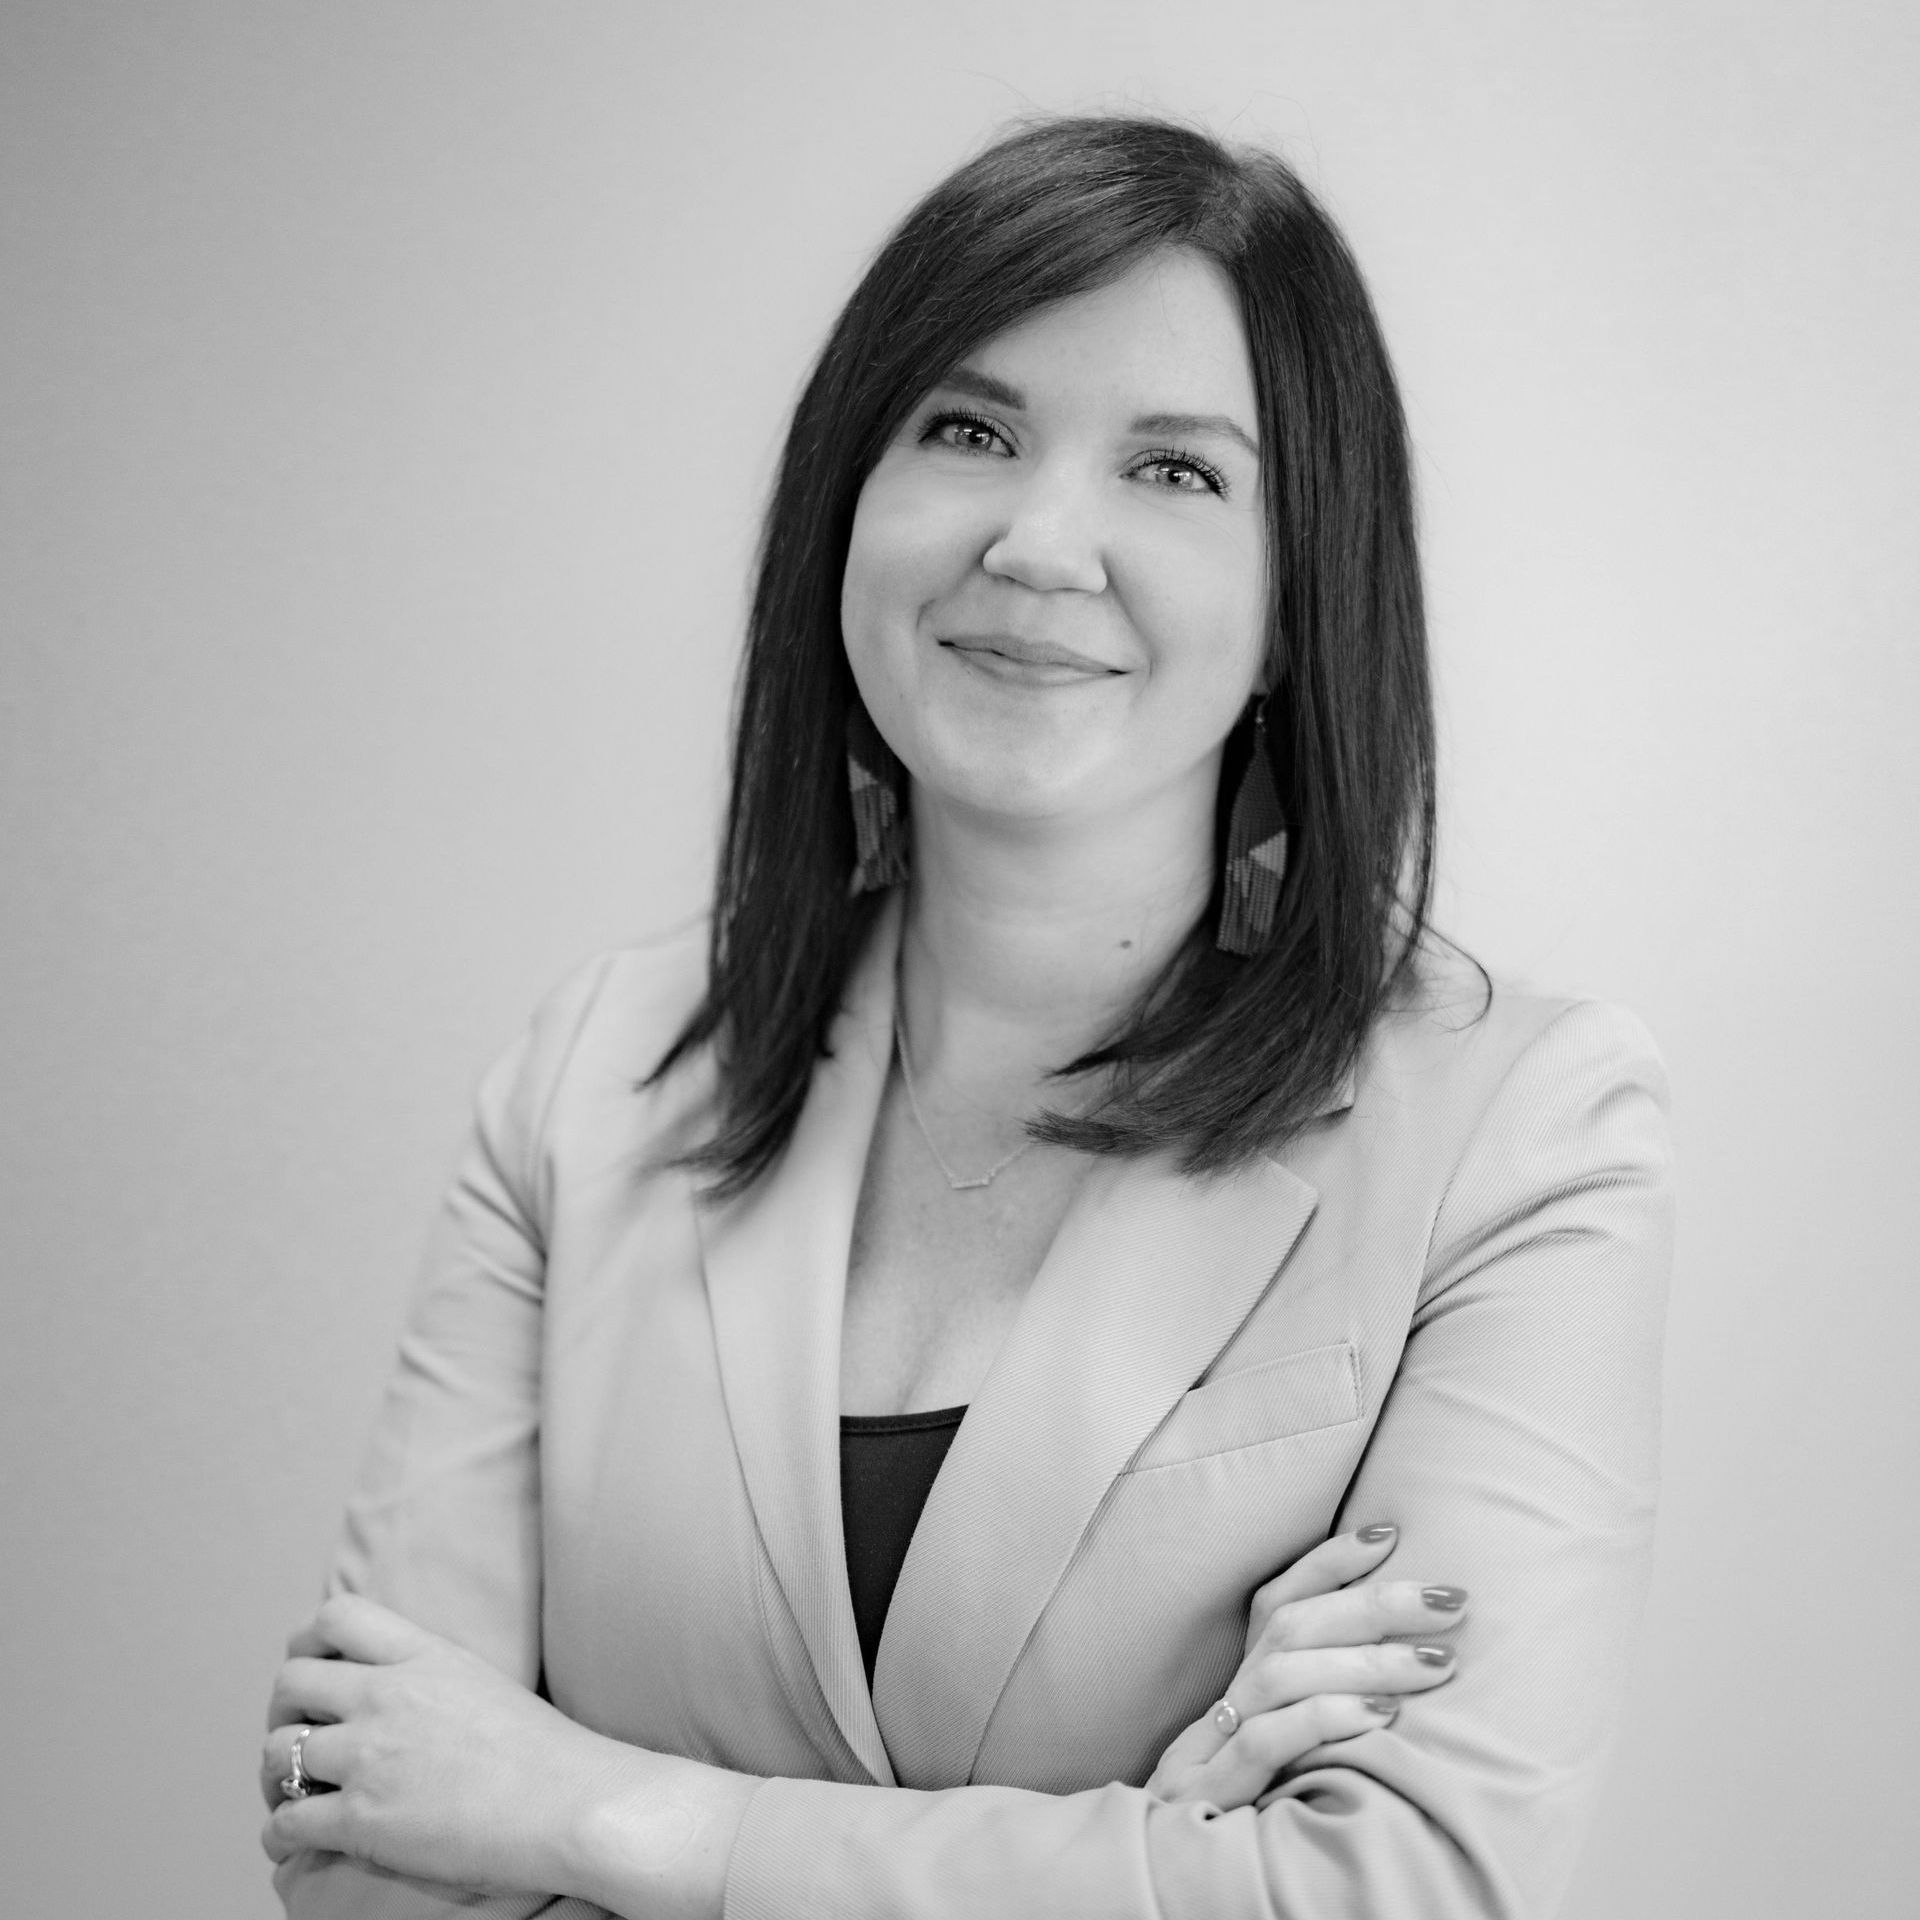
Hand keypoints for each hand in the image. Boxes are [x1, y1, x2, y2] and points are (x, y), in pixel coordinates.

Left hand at [259, 1593, 637, 1894]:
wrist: (571, 1804)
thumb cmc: (546, 1753)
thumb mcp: (484, 1684)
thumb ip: (432, 1679)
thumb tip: (401, 1695)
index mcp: (424, 1655)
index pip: (337, 1616)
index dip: (307, 1642)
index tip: (312, 1670)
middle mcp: (388, 1695)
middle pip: (291, 1681)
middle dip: (282, 1711)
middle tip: (297, 1737)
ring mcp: (370, 1756)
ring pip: (277, 1752)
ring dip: (275, 1776)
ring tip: (293, 1793)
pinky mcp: (362, 1819)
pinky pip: (285, 1821)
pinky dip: (280, 1832)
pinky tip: (294, 1839)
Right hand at [1145, 1525, 1465, 1810]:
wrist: (1167, 1890)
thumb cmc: (1245, 1828)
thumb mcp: (1281, 1767)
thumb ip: (1318, 1715)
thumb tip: (1406, 1664)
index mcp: (1235, 1692)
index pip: (1275, 1602)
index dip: (1328, 1562)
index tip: (1390, 1534)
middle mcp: (1219, 1708)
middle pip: (1288, 1627)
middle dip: (1374, 1603)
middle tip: (1450, 1600)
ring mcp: (1207, 1750)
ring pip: (1281, 1673)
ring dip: (1366, 1660)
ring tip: (1435, 1663)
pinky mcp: (1210, 1796)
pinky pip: (1266, 1741)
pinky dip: (1325, 1718)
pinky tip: (1380, 1716)